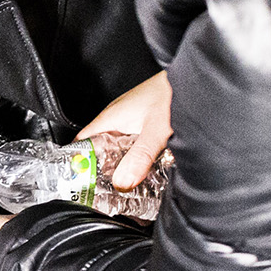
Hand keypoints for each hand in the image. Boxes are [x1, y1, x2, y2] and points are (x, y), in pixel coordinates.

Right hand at [77, 70, 172, 190]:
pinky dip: (133, 155)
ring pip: (117, 144)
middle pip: (99, 146)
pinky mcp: (145, 119)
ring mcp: (131, 117)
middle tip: (103, 190)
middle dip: (100, 168)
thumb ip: (140, 158)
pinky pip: (131, 141)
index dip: (77, 161)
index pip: (81, 140)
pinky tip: (144, 165)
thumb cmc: (172, 94)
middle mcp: (118, 116)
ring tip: (124, 183)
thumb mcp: (155, 132)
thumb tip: (122, 182)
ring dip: (119, 162)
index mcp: (111, 117)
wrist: (193, 80)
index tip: (79, 180)